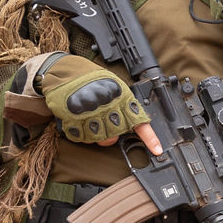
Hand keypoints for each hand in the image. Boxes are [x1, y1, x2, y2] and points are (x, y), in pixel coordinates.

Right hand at [37, 55, 160, 153]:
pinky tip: (80, 121)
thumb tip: (135, 122)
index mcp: (121, 98)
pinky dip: (82, 134)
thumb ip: (125, 104)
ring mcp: (90, 115)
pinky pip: (83, 138)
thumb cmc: (93, 79)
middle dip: (112, 134)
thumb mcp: (116, 86)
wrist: (65, 72)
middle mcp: (108, 107)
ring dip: (97, 135)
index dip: (150, 138)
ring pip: (100, 140)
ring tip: (91, 121)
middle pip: (117, 136)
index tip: (157, 151)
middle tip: (106, 123)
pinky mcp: (74, 120)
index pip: (140, 122)